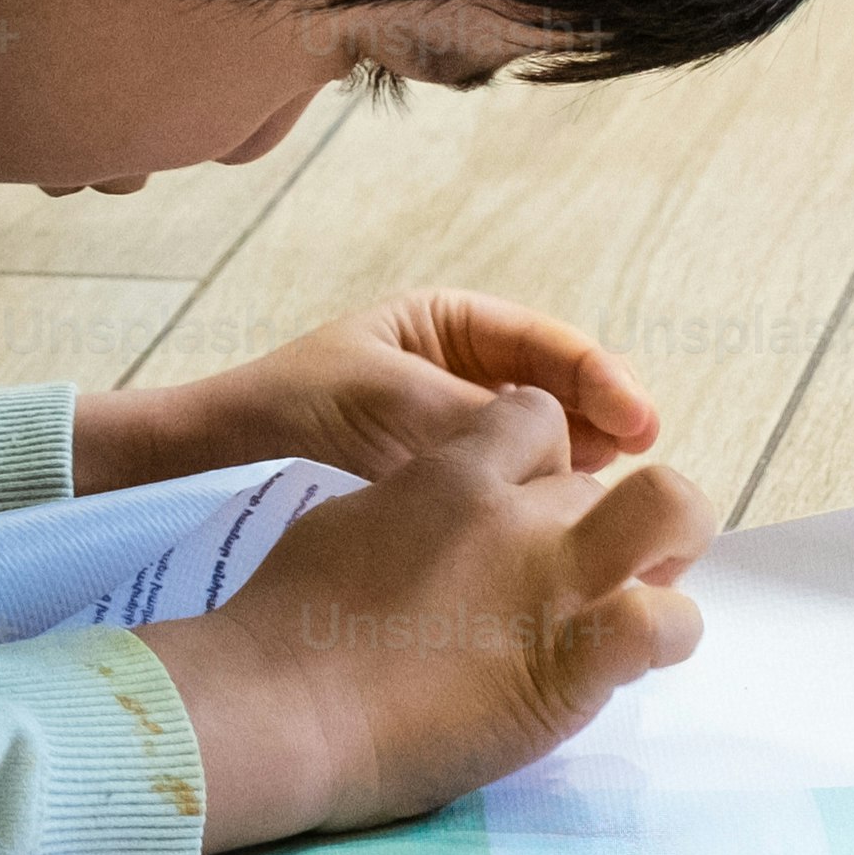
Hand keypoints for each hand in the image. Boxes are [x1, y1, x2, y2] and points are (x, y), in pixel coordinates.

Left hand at [72, 288, 658, 493]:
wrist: (212, 459)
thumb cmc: (288, 407)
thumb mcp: (388, 402)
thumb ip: (474, 421)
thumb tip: (566, 453)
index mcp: (449, 324)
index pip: (548, 345)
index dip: (602, 381)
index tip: (639, 421)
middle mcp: (462, 371)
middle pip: (559, 396)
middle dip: (603, 426)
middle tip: (641, 467)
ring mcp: (455, 430)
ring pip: (540, 449)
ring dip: (579, 471)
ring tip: (611, 504)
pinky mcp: (442, 486)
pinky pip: (504, 488)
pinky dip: (536, 504)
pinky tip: (561, 530)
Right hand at [129, 387, 710, 853]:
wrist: (282, 709)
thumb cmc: (285, 626)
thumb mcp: (349, 523)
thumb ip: (416, 506)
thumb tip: (443, 515)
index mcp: (450, 474)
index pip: (538, 416)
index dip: (541, 458)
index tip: (524, 508)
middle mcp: (515, 514)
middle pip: (600, 483)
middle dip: (599, 524)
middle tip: (587, 572)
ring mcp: (554, 583)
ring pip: (670, 517)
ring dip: (662, 561)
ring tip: (634, 609)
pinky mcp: (577, 660)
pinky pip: (671, 621)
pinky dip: (666, 637)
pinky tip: (627, 663)